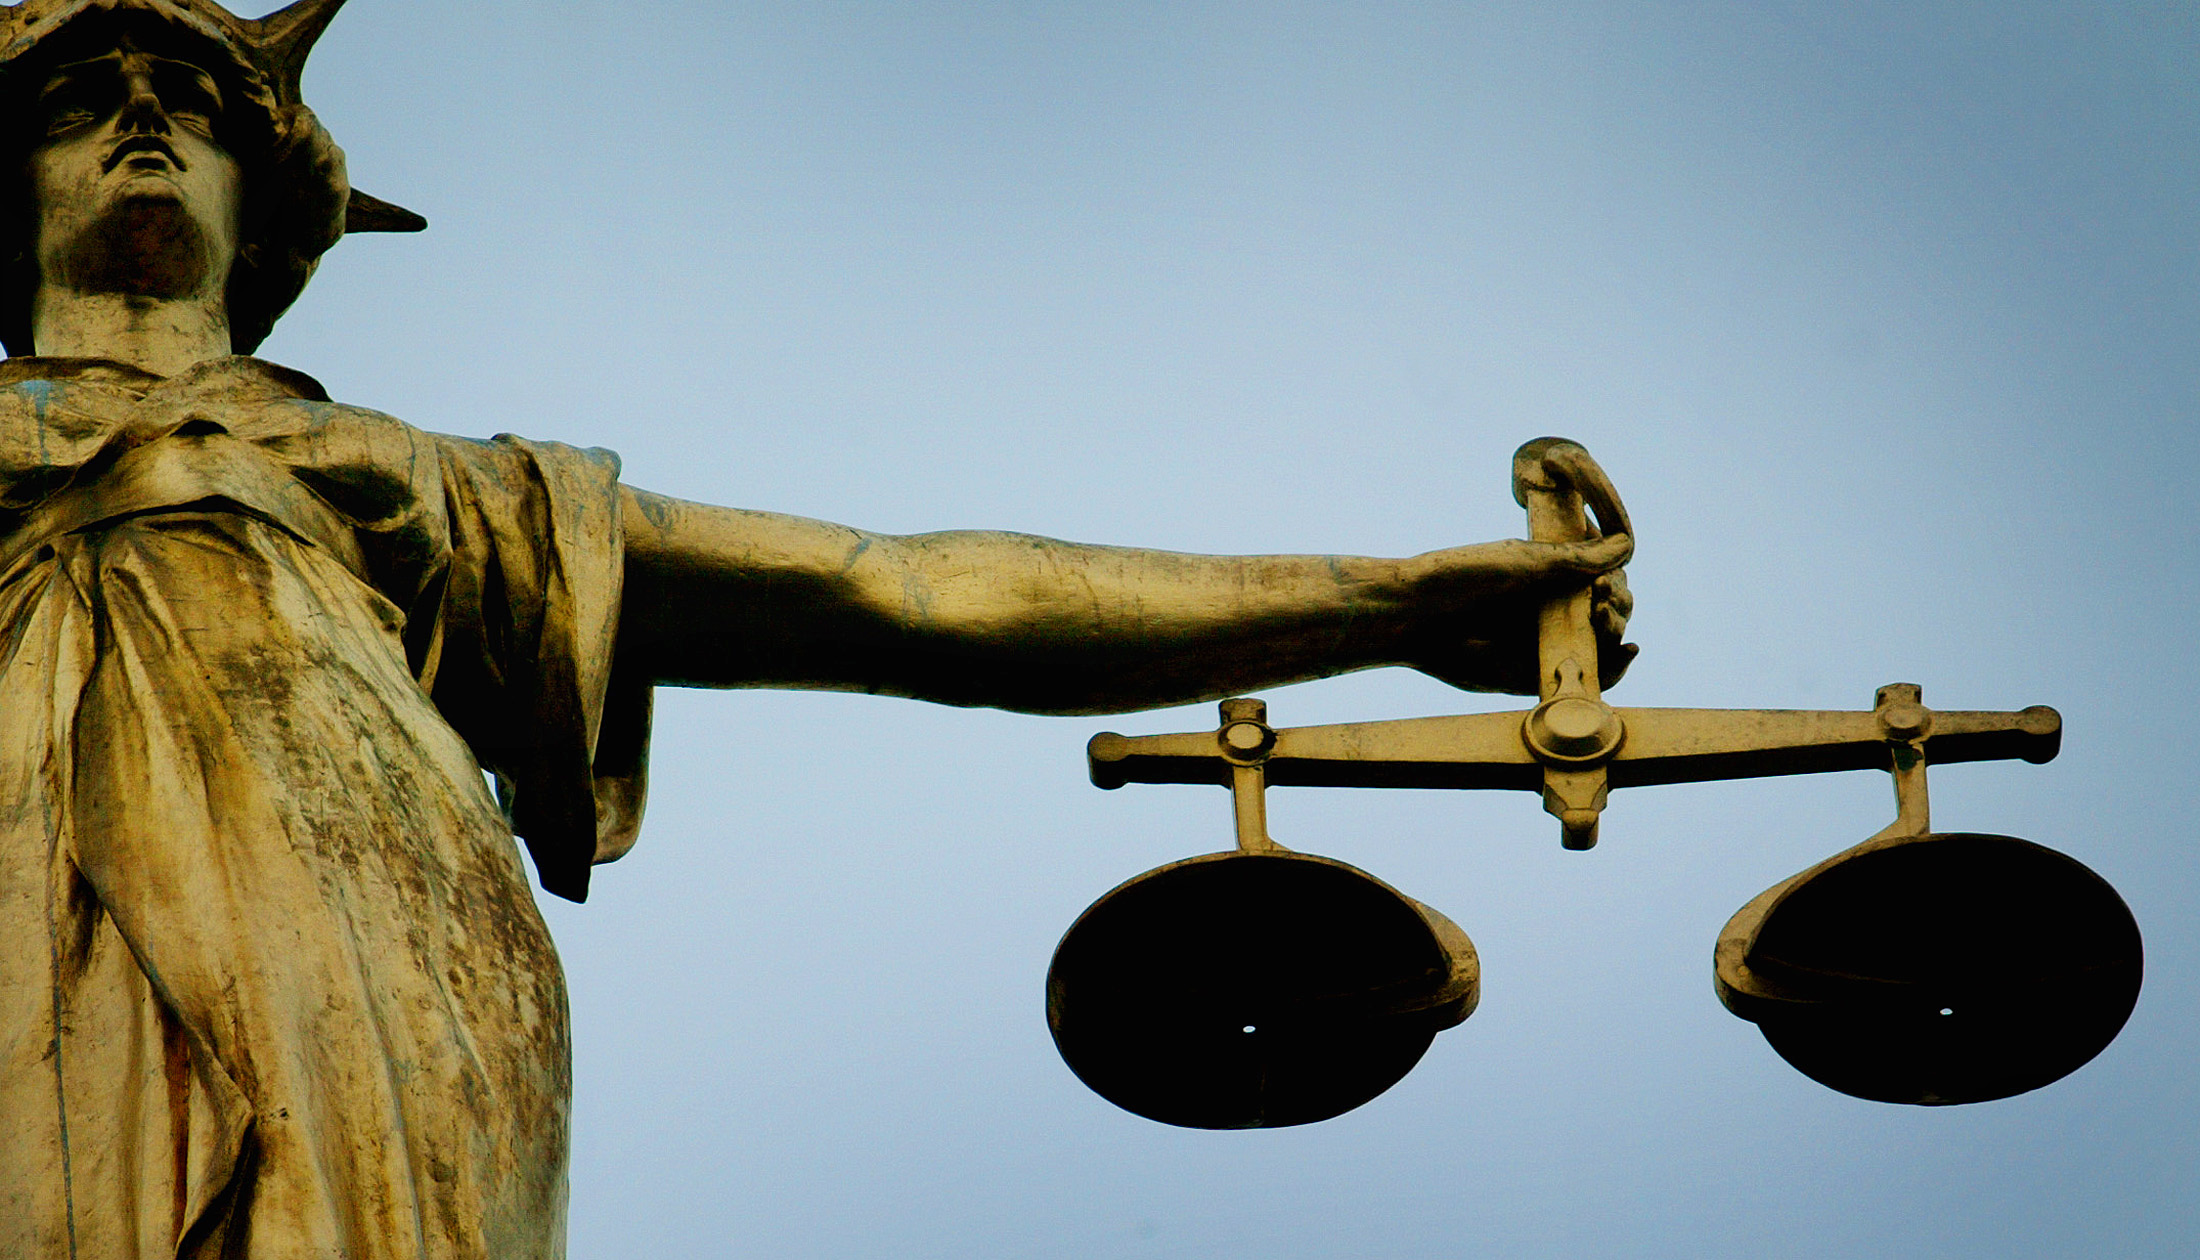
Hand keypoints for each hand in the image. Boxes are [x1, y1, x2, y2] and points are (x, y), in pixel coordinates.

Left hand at [1398, 531, 1635, 695]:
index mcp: (1547, 576)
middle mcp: (1549, 609)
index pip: (1602, 577)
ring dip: (1616, 630)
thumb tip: (1626, 546)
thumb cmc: (1462, 577)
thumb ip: (1575, 558)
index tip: (1605, 577)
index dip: (1614, 578)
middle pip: (1609, 609)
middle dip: (1618, 604)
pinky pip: (1587, 676)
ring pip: (1602, 641)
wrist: (1415, 615)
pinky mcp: (1537, 675)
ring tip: (1603, 618)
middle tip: (1602, 601)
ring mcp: (1544, 642)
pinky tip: (1627, 650)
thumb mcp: (1524, 561)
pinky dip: (1615, 667)